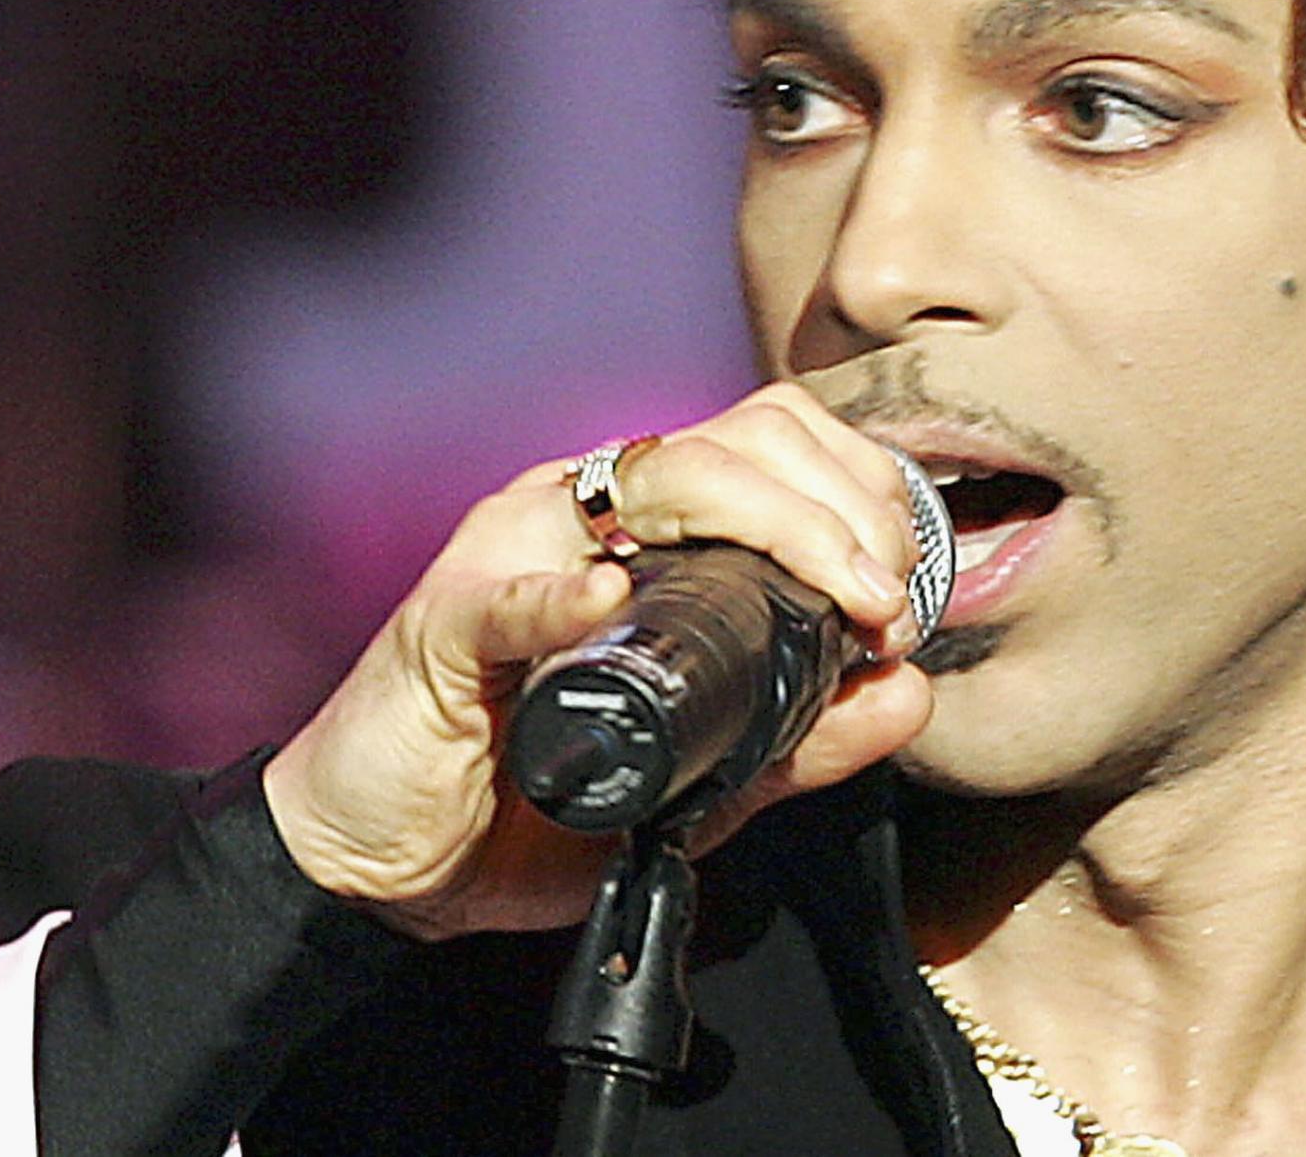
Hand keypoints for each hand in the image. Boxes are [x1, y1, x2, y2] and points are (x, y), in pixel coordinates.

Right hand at [260, 382, 935, 937]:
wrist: (394, 867)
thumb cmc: (535, 802)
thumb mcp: (703, 776)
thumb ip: (804, 737)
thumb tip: (910, 689)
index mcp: (650, 529)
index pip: (778, 445)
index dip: (863, 496)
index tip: (905, 596)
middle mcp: (589, 513)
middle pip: (741, 438)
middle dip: (843, 507)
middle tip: (884, 607)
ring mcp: (516, 551)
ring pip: (657, 476)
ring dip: (776, 527)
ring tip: (835, 604)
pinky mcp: (444, 619)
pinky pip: (511, 590)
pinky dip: (567, 595)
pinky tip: (613, 604)